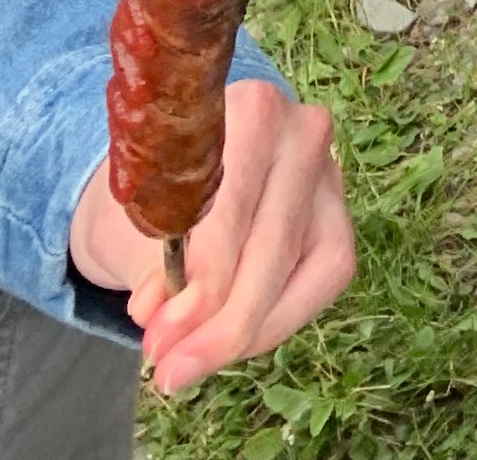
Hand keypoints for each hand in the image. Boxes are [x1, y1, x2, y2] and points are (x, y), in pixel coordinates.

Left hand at [68, 79, 352, 400]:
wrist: (177, 169)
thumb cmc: (156, 188)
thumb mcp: (138, 218)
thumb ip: (153, 263)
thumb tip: (162, 314)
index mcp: (246, 108)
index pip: (233, 205)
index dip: (201, 279)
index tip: (158, 333)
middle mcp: (301, 128)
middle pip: (274, 243)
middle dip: (221, 321)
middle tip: (168, 369)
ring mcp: (328, 171)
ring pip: (307, 266)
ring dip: (248, 329)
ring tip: (192, 363)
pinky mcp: (338, 212)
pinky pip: (325, 277)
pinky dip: (278, 320)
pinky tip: (236, 339)